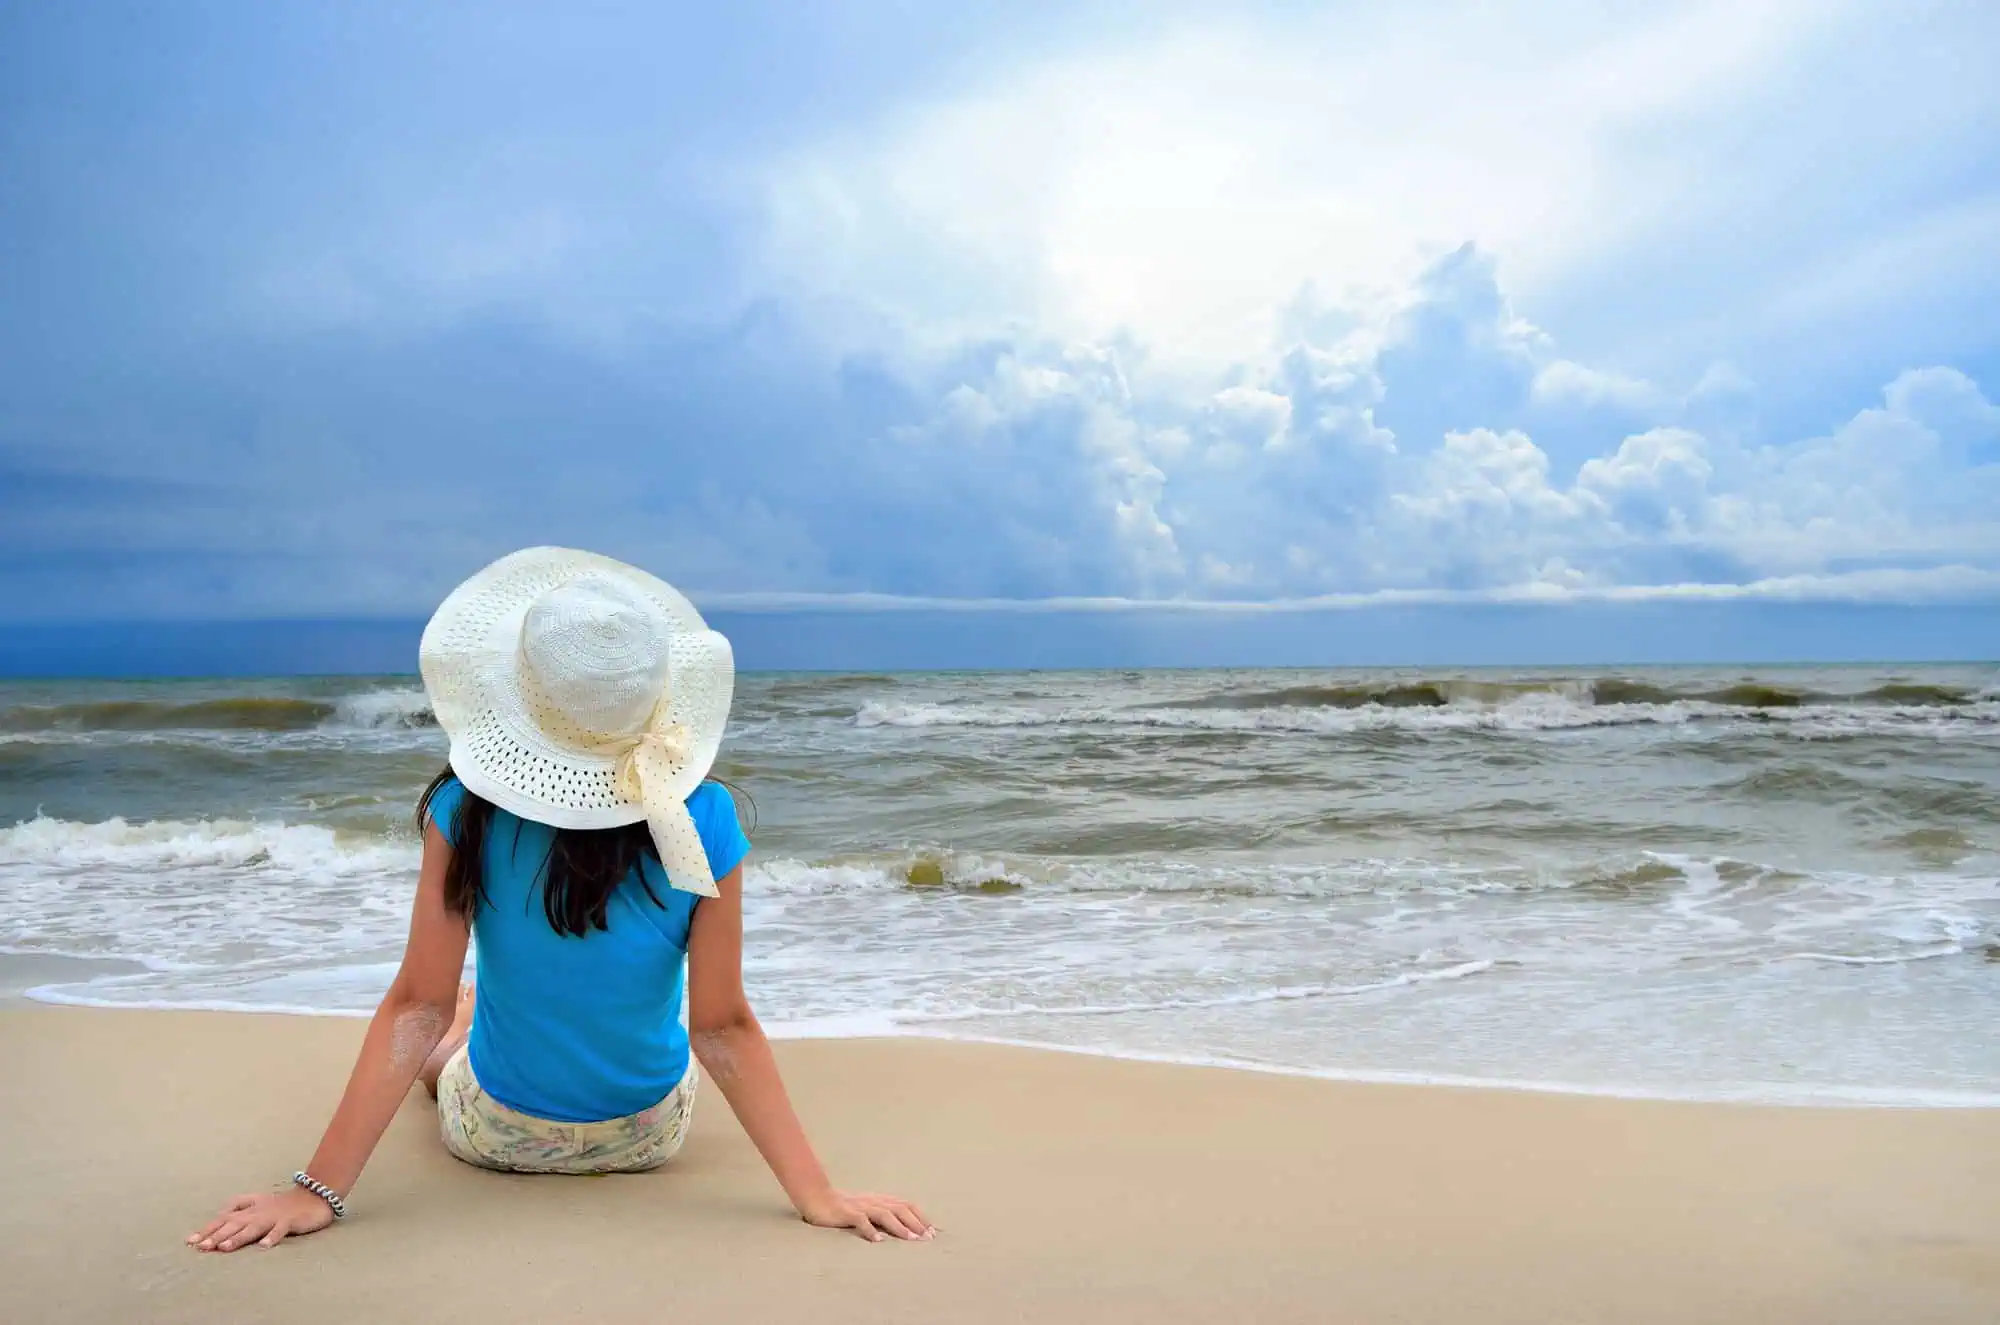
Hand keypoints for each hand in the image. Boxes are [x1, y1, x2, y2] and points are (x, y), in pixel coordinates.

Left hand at [187, 1186, 335, 1251]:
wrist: (315, 1196)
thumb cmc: (283, 1204)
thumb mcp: (258, 1204)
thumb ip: (238, 1209)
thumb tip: (216, 1221)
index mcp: (250, 1209)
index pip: (224, 1218)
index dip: (208, 1228)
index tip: (190, 1241)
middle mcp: (258, 1212)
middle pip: (234, 1224)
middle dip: (217, 1235)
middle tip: (201, 1247)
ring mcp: (274, 1216)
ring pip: (253, 1227)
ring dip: (238, 1237)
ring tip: (224, 1247)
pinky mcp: (290, 1221)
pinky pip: (280, 1230)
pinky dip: (272, 1237)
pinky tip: (264, 1247)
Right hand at [797, 1188, 935, 1241]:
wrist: (817, 1197)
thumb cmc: (844, 1206)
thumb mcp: (867, 1209)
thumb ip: (883, 1215)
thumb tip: (903, 1229)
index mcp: (881, 1200)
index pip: (907, 1206)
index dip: (921, 1217)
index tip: (932, 1232)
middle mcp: (874, 1201)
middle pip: (900, 1209)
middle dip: (916, 1223)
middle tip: (927, 1238)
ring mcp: (861, 1206)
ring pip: (885, 1214)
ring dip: (899, 1227)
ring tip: (910, 1239)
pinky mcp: (846, 1213)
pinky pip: (860, 1220)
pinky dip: (870, 1230)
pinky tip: (878, 1240)